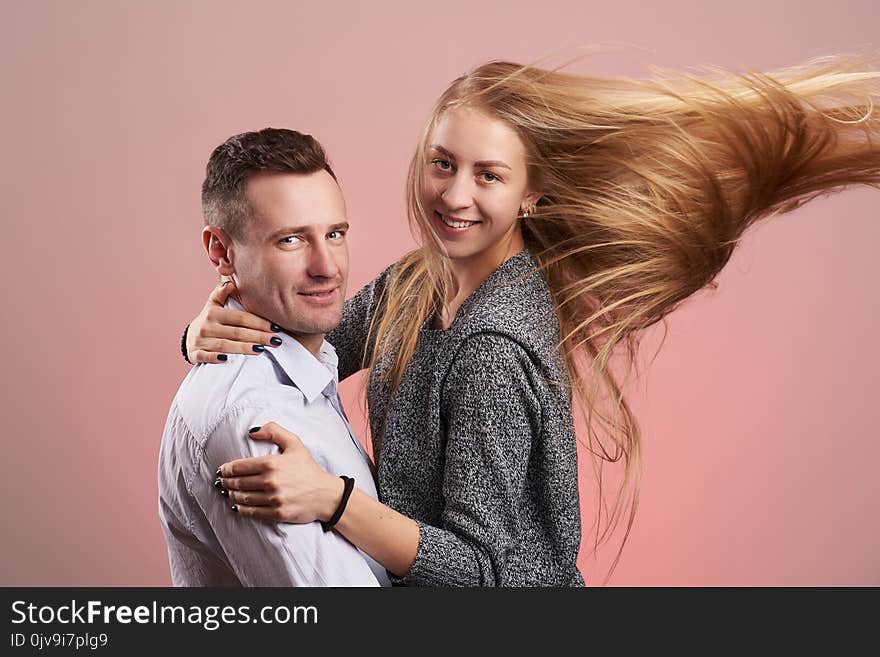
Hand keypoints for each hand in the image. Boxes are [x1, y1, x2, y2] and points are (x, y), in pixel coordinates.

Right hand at [186, 280, 280, 363]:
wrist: (189, 338)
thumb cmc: (209, 320)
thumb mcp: (213, 305)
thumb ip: (222, 293)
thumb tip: (231, 283)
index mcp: (214, 313)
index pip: (241, 318)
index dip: (259, 322)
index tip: (276, 328)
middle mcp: (207, 326)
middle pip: (236, 332)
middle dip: (258, 336)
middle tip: (276, 341)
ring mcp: (200, 341)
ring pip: (225, 345)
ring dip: (243, 348)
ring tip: (262, 349)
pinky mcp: (195, 354)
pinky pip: (205, 356)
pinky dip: (215, 357)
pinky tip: (227, 359)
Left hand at [215, 422, 343, 522]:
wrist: (326, 494)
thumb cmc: (309, 468)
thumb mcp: (295, 443)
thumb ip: (273, 431)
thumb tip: (251, 432)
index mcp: (272, 463)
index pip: (240, 467)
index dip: (227, 469)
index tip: (222, 470)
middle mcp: (270, 482)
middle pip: (238, 483)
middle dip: (226, 483)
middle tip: (221, 483)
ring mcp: (273, 499)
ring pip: (242, 498)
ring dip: (231, 496)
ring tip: (227, 493)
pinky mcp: (276, 513)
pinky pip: (251, 512)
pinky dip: (240, 509)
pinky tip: (236, 506)